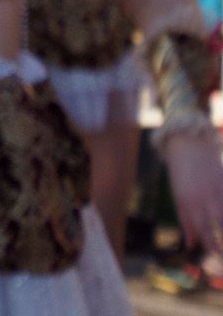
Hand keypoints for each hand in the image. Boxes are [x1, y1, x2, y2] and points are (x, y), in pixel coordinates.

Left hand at [164, 127, 222, 254]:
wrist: (186, 140)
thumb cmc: (180, 169)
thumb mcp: (178, 193)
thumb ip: (186, 218)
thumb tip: (191, 242)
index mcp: (184, 201)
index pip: (196, 230)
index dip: (205, 245)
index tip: (212, 256)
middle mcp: (199, 199)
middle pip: (210, 228)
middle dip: (217, 246)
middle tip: (221, 257)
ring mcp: (213, 191)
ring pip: (222, 219)